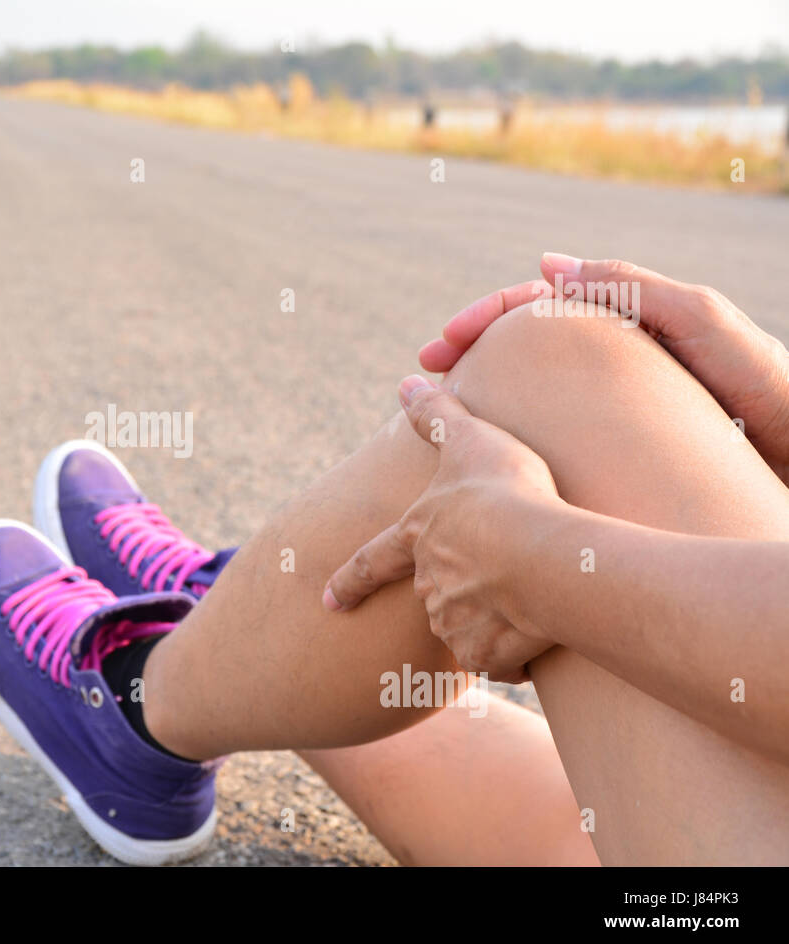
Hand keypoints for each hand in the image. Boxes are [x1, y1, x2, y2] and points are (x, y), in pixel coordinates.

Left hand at [323, 376, 564, 681]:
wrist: (538, 553)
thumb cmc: (505, 491)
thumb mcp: (470, 440)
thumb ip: (437, 415)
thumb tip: (407, 381)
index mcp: (418, 536)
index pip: (373, 561)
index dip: (350, 580)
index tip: (329, 601)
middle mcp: (427, 582)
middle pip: (435, 593)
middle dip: (459, 591)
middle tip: (494, 582)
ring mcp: (452, 621)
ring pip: (465, 627)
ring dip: (489, 621)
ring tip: (527, 600)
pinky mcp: (482, 654)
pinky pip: (497, 660)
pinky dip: (512, 655)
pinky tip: (538, 635)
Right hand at [420, 254, 788, 482]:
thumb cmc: (767, 387)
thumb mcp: (703, 322)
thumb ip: (633, 287)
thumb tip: (550, 263)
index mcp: (627, 319)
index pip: (538, 303)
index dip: (486, 315)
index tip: (442, 345)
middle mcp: (612, 356)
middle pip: (522, 340)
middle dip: (469, 344)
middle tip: (424, 368)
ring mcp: (611, 400)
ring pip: (530, 382)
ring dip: (482, 386)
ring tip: (442, 404)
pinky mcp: (617, 443)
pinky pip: (553, 428)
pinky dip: (514, 429)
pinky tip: (491, 445)